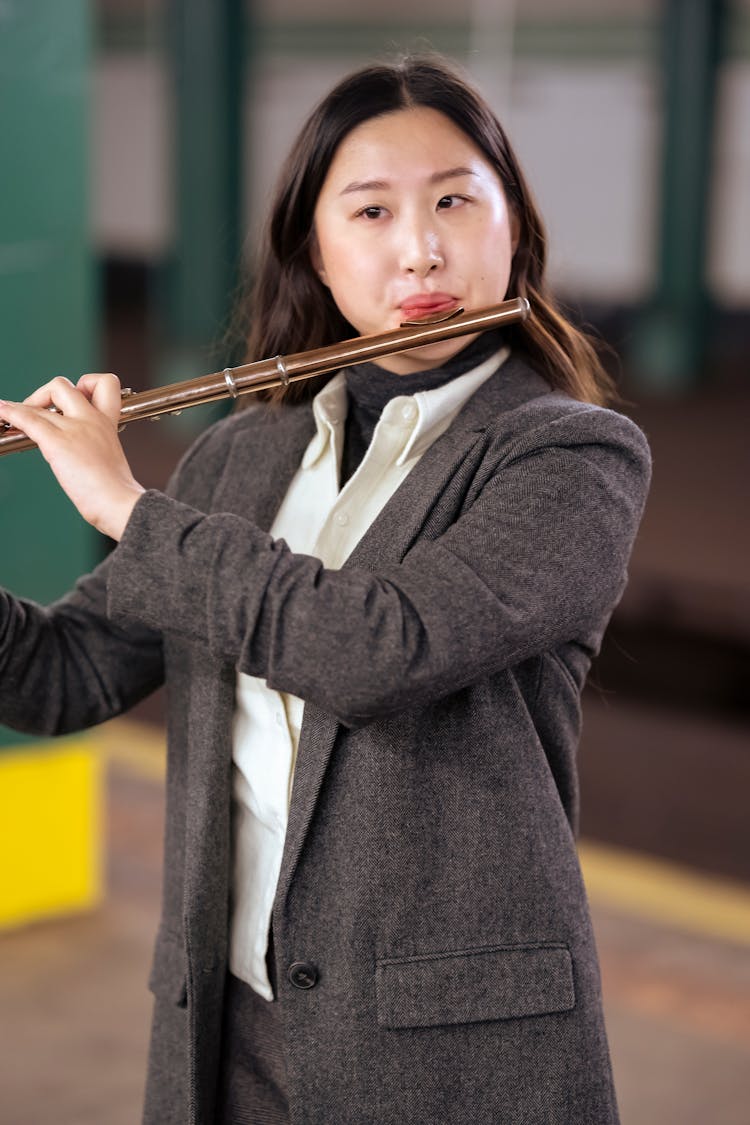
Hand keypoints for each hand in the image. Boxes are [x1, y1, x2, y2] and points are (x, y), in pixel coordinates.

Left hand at [0, 373, 144, 539]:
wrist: (119, 503)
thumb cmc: (116, 492)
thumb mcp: (111, 461)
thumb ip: (96, 450)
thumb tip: (82, 459)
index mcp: (107, 423)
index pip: (105, 383)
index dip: (85, 385)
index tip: (75, 399)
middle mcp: (91, 420)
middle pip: (64, 385)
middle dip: (45, 394)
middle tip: (39, 411)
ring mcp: (74, 429)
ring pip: (42, 402)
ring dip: (19, 406)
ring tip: (5, 410)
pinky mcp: (58, 443)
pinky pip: (29, 420)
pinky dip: (11, 414)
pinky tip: (2, 412)